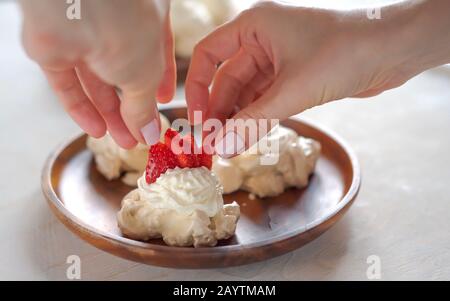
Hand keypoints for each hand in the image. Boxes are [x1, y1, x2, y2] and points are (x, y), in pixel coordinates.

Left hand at [20, 0, 175, 147]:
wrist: (78, 5)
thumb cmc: (126, 27)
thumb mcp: (147, 75)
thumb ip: (145, 107)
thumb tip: (148, 133)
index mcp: (147, 18)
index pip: (157, 53)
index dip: (161, 82)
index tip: (164, 104)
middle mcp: (116, 25)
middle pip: (124, 73)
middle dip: (133, 108)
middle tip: (141, 135)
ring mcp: (82, 36)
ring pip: (95, 82)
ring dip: (110, 114)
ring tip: (125, 141)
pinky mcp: (53, 48)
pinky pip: (68, 84)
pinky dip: (81, 109)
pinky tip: (97, 129)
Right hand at [185, 1, 449, 156]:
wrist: (393, 49)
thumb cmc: (345, 53)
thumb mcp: (293, 89)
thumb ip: (254, 120)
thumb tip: (221, 147)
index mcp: (254, 26)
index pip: (208, 55)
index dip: (197, 88)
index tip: (197, 120)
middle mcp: (261, 40)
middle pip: (226, 78)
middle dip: (219, 112)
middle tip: (213, 144)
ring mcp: (278, 58)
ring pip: (246, 92)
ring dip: (238, 118)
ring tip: (229, 147)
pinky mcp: (293, 75)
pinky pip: (265, 99)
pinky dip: (256, 117)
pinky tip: (248, 137)